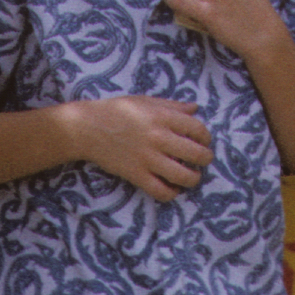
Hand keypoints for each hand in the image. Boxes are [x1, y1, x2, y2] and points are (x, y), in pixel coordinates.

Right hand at [64, 95, 214, 201]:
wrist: (87, 127)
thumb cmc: (117, 111)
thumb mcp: (145, 101)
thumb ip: (172, 105)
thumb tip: (195, 108)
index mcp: (162, 117)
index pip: (198, 129)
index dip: (206, 137)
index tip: (203, 140)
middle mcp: (158, 137)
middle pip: (196, 154)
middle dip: (206, 159)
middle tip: (203, 160)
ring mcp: (148, 158)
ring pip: (183, 176)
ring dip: (194, 178)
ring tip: (192, 176)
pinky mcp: (136, 174)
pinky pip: (161, 191)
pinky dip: (172, 193)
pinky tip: (173, 188)